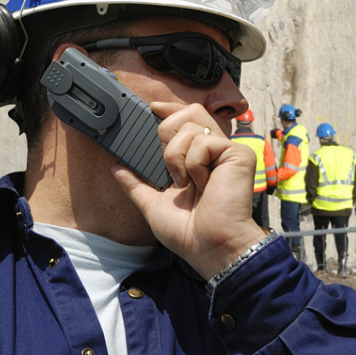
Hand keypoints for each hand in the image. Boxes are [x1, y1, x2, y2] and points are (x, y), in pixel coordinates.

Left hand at [114, 101, 265, 279]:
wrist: (208, 245)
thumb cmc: (188, 232)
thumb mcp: (153, 204)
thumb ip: (137, 184)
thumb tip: (117, 168)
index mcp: (197, 160)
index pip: (187, 120)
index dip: (170, 109)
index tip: (152, 108)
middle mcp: (214, 152)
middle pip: (189, 112)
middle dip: (168, 133)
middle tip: (171, 166)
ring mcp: (227, 151)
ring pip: (191, 126)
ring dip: (176, 157)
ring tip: (186, 183)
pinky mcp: (238, 154)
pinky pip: (204, 142)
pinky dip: (193, 165)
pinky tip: (202, 183)